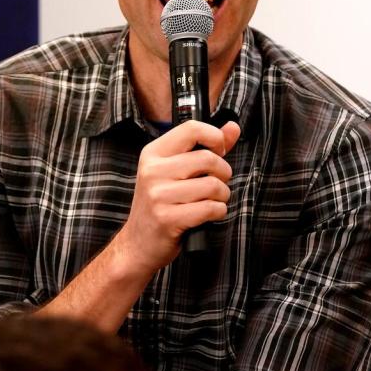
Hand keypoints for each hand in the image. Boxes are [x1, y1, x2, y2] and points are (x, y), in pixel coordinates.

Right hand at [113, 120, 240, 273]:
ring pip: (213, 185)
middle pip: (208, 159)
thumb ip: (205, 147)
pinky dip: (218, 212)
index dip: (215, 138)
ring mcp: (158, 195)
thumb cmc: (161, 204)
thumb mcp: (175, 171)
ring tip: (212, 200)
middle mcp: (152, 171)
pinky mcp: (167, 219)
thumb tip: (232, 127)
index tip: (218, 151)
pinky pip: (210, 209)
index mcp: (153, 153)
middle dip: (223, 173)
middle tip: (217, 183)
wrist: (138, 243)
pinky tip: (208, 214)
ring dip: (222, 196)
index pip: (192, 129)